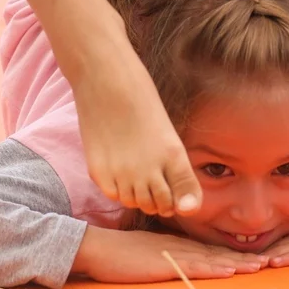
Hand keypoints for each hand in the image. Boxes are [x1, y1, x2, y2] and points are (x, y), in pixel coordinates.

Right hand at [72, 24, 202, 217]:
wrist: (106, 81)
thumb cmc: (141, 101)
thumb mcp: (168, 132)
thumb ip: (177, 171)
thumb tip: (186, 207)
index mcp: (174, 157)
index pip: (188, 200)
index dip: (184, 201)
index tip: (179, 195)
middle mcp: (150, 171)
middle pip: (160, 207)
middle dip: (161, 200)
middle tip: (156, 182)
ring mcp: (123, 174)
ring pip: (136, 204)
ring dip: (139, 196)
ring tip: (137, 174)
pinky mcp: (100, 173)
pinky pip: (115, 195)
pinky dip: (119, 189)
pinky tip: (120, 170)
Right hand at [73, 227, 265, 283]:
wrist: (98, 247)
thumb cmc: (119, 254)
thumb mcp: (148, 254)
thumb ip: (164, 258)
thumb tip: (176, 265)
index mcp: (177, 245)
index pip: (210, 250)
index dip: (233, 255)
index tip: (254, 259)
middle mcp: (180, 247)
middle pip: (218, 252)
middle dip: (244, 258)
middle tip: (269, 262)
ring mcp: (174, 253)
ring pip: (212, 258)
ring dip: (237, 263)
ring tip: (260, 266)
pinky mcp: (165, 263)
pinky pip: (195, 266)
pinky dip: (214, 268)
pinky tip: (229, 270)